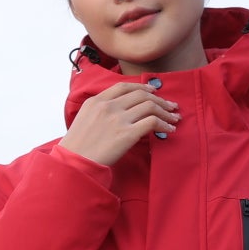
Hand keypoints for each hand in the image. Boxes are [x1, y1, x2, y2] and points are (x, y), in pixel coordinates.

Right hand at [60, 82, 180, 167]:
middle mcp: (109, 106)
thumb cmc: (76, 146)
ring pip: (150, 106)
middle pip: (141, 95)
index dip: (142, 87)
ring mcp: (119, 119)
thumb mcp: (83, 119)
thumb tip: (119, 112)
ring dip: (165, 111)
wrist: (74, 162)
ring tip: (174, 118)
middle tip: (171, 105)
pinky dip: (164, 124)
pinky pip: (153, 123)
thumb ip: (99, 111)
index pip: (124, 87)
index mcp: (96, 101)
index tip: (153, 92)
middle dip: (160, 99)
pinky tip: (170, 129)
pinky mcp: (127, 134)